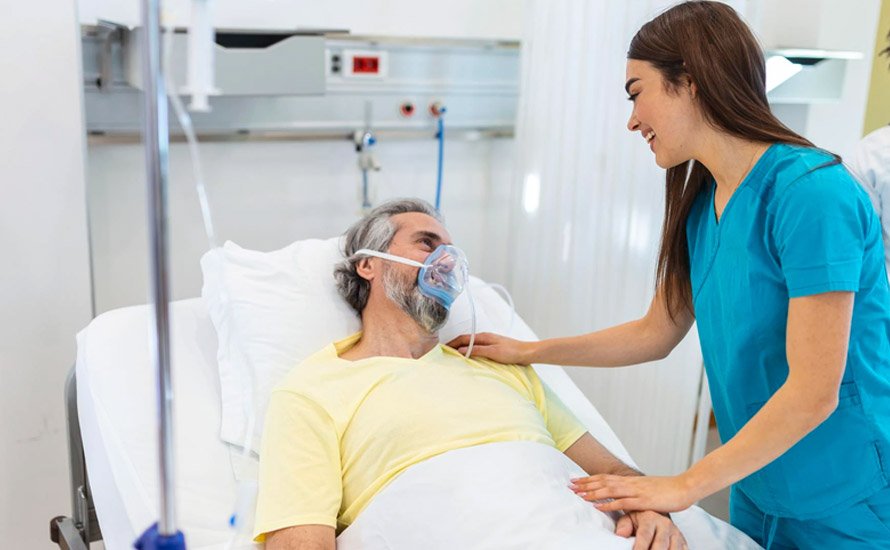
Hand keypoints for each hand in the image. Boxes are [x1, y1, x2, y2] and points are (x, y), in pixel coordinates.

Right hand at [446, 332, 532, 364]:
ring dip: (461, 348)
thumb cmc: (512, 352)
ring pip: (471, 344)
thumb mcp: (493, 352)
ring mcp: (489, 342)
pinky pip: (477, 348)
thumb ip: (476, 350)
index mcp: (483, 337)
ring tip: (454, 355)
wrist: (527, 353)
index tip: (443, 348)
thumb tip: (460, 350)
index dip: (452, 343)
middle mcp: (485, 337)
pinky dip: (469, 351)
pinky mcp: (493, 347)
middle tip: (445, 352)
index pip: (463, 338)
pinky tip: (469, 357)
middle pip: (465, 340)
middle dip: (454, 345)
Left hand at [570, 474, 697, 513]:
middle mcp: (630, 483)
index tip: (576, 480)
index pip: (605, 477)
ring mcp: (636, 491)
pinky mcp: (643, 501)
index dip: (590, 478)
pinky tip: (597, 506)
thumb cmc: (668, 490)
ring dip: (592, 492)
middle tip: (570, 485)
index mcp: (631, 480)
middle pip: (603, 481)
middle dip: (585, 483)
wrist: (685, 487)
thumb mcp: (648, 489)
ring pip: (609, 490)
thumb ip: (636, 491)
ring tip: (578, 494)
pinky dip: (608, 504)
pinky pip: (622, 502)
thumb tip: (626, 496)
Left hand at [615, 510, 687, 549]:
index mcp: (650, 518)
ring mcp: (677, 534)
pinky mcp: (684, 542)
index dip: (640, 548)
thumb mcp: (629, 517)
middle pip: (661, 545)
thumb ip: (624, 525)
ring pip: (674, 549)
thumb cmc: (640, 518)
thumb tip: (620, 534)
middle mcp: (666, 525)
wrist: (657, 512)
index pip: (645, 535)